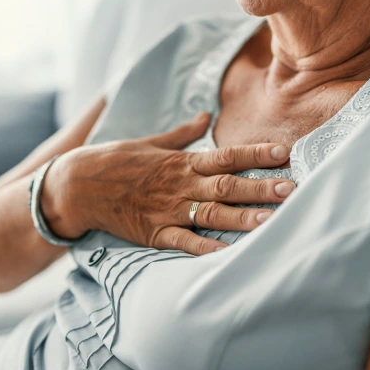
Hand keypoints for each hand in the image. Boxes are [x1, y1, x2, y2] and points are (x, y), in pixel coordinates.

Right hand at [42, 113, 295, 254]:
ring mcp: (168, 210)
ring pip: (211, 215)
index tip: (283, 153)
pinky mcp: (154, 232)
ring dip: (241, 218)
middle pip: (226, 186)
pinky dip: (205, 248)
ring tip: (270, 221)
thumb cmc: (117, 160)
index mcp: (182, 162)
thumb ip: (182, 133)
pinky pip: (183, 242)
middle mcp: (180, 185)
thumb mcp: (151, 142)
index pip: (226, 155)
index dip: (255, 154)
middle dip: (259, 188)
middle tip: (290, 189)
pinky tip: (227, 254)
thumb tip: (205, 116)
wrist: (79, 184)